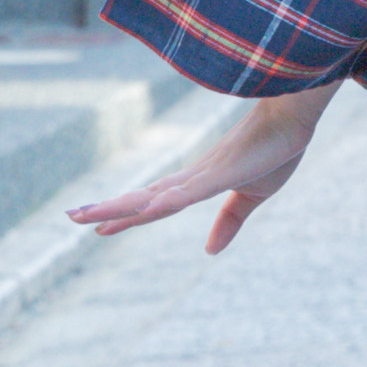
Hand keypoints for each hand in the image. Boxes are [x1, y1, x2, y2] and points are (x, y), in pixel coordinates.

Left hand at [70, 85, 330, 250]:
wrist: (295, 116)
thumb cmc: (276, 148)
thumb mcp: (253, 196)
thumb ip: (230, 221)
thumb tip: (209, 251)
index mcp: (198, 183)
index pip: (153, 204)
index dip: (125, 215)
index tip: (97, 226)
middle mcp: (190, 178)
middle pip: (141, 199)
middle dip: (107, 209)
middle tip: (71, 217)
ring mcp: (201, 175)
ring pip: (149, 197)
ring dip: (116, 207)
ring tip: (81, 216)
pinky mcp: (217, 173)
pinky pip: (183, 193)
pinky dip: (159, 204)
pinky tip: (139, 211)